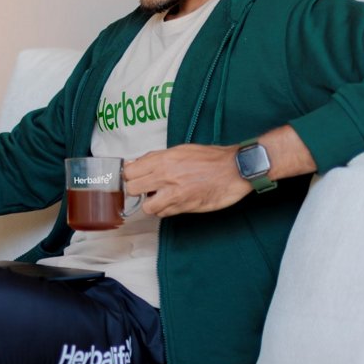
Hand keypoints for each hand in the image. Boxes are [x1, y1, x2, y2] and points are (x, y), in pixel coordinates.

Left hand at [122, 144, 249, 217]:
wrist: (234, 169)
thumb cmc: (210, 158)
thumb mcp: (180, 149)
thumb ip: (156, 157)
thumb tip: (135, 163)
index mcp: (163, 159)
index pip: (129, 172)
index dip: (130, 176)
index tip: (135, 178)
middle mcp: (165, 176)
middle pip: (132, 190)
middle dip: (138, 191)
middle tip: (147, 189)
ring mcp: (174, 193)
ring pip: (147, 207)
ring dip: (153, 204)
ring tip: (162, 197)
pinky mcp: (184, 207)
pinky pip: (164, 214)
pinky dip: (166, 210)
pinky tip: (175, 202)